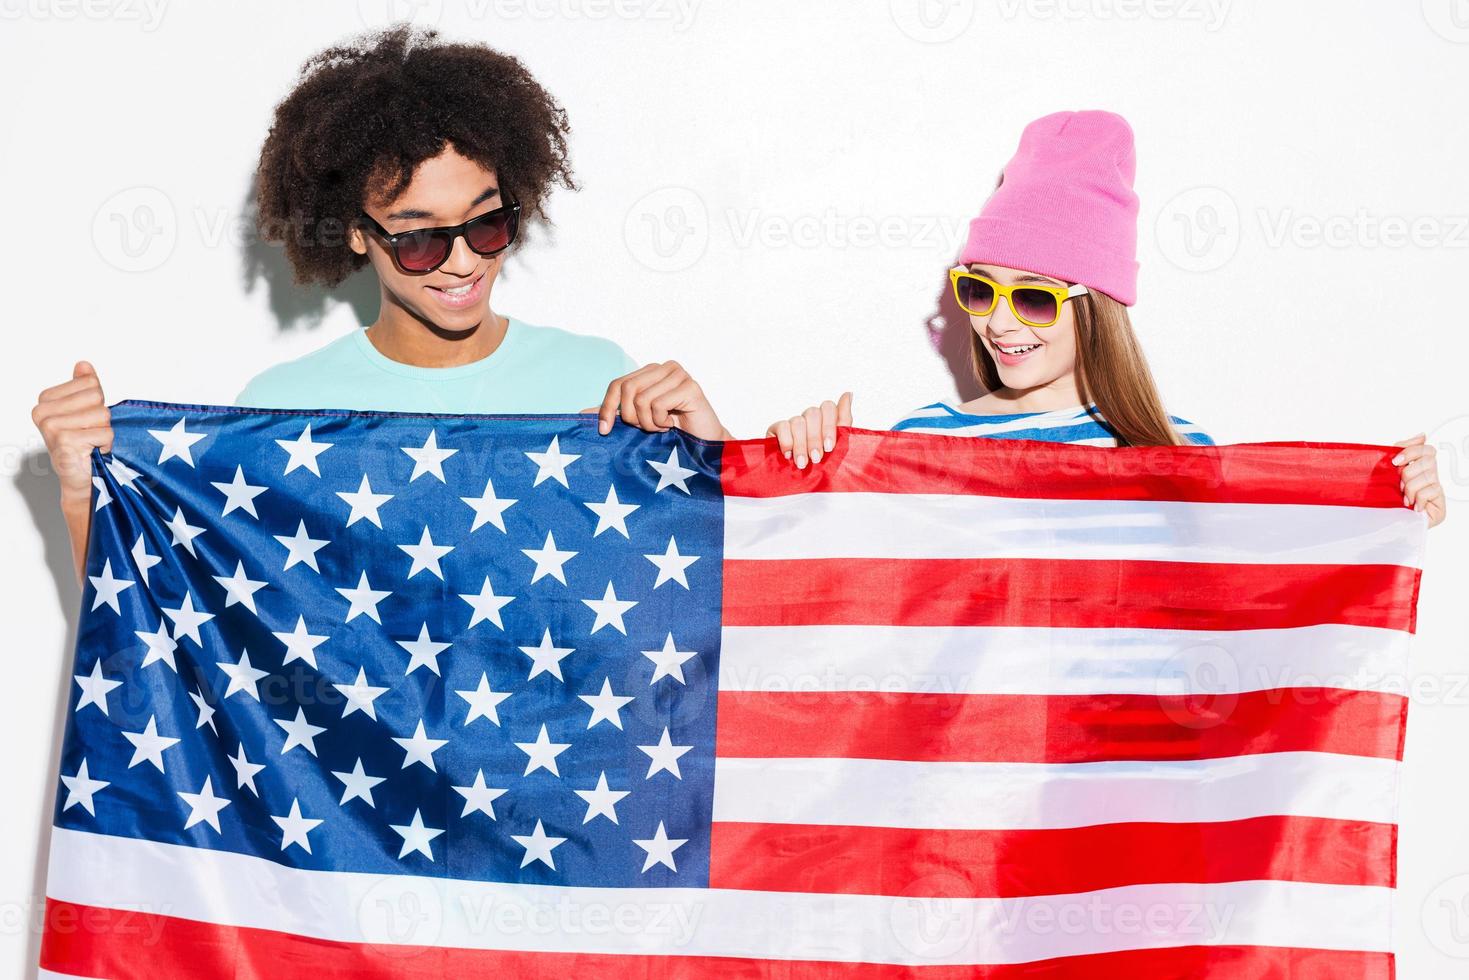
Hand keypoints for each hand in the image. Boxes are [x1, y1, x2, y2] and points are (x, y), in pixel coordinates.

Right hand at [32, 360, 112, 505]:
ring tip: (92, 443)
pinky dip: (106, 444)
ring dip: (105, 432)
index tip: (86, 420)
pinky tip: (93, 452)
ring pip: (102, 415)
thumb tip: (83, 365)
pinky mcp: (64, 442)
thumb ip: (84, 386)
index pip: (91, 384)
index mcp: (46, 400)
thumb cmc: (85, 444)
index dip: (97, 403)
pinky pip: (105, 433)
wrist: (84, 479)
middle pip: (97, 397)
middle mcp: (43, 412)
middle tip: (91, 433)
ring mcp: (51, 427)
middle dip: (102, 417)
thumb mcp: (85, 410)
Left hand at [584, 361, 731, 439]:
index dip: (606, 407)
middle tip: (647, 428)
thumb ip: (614, 413)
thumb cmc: (672, 433)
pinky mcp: (691, 386)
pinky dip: (661, 422)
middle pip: (627, 389)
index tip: (604, 431)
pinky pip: (658, 405)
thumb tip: (581, 413)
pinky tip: (673, 425)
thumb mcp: (638, 421)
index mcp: (650, 371)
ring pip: (642, 400)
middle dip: (631, 417)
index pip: (617, 384)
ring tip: (662, 427)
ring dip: (649, 423)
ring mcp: (679, 374)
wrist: (704, 445)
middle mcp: (664, 367)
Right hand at [766, 392, 852, 468]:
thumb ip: (844, 420)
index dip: (829, 426)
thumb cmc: (822, 466)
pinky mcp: (777, 429)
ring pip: (798, 422)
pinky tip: (788, 455)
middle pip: (813, 413)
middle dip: (815, 439)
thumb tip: (848, 393)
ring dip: (801, 445)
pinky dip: (787, 442)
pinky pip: (782, 426)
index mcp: (826, 420)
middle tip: (817, 458)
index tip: (829, 447)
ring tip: (802, 463)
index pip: (828, 407)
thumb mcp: (838, 446)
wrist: (802, 487)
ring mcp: (793, 422)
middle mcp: (810, 418)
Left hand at [1392, 433, 1445, 527]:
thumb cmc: (1387, 496)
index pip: (1427, 449)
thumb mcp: (1388, 470)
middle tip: (1400, 485)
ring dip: (1410, 488)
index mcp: (1420, 467)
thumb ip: (1402, 449)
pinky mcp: (1440, 505)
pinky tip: (1413, 506)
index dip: (1411, 452)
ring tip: (1405, 498)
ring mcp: (1436, 490)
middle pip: (1428, 461)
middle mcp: (1431, 476)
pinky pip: (1431, 491)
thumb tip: (1422, 435)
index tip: (1396, 461)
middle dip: (1408, 474)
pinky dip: (1418, 499)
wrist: (1385, 522)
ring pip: (1428, 477)